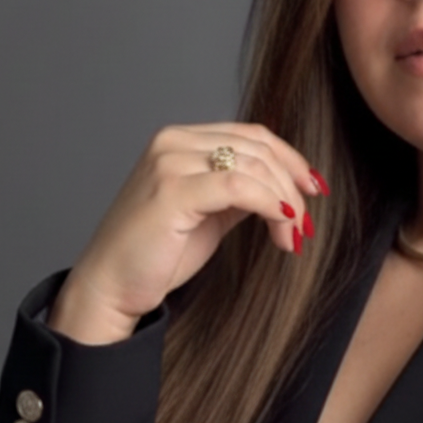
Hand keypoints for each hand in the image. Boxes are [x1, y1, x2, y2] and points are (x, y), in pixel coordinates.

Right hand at [46, 122, 326, 343]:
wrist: (109, 288)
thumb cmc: (156, 255)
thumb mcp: (208, 213)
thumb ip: (239, 191)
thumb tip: (284, 186)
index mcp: (180, 140)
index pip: (252, 135)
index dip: (291, 159)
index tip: (314, 189)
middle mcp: (173, 142)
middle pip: (258, 148)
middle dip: (293, 186)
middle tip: (305, 225)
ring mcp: (170, 162)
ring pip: (254, 166)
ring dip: (286, 203)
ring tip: (291, 237)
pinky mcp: (172, 190)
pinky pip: (241, 188)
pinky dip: (271, 206)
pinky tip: (281, 229)